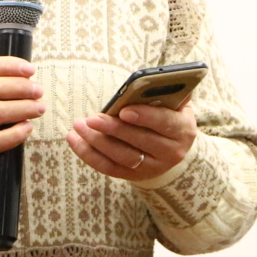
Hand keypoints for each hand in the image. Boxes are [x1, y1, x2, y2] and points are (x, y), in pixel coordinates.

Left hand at [66, 102, 196, 182]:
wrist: (171, 147)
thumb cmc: (169, 116)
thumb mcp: (176, 104)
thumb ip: (169, 92)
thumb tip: (155, 80)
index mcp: (183, 130)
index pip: (165, 123)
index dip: (145, 117)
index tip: (123, 110)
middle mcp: (171, 152)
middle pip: (140, 141)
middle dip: (113, 129)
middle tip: (91, 118)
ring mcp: (152, 167)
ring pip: (122, 156)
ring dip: (97, 141)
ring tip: (79, 125)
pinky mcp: (133, 176)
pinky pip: (107, 167)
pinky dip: (88, 154)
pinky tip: (74, 139)